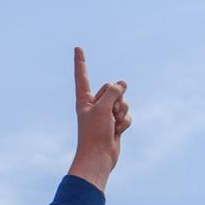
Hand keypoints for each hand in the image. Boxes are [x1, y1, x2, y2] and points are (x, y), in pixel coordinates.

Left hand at [67, 47, 131, 191]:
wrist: (99, 157)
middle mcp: (94, 104)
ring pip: (122, 101)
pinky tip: (118, 132)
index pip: (82, 76)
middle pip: (111, 88)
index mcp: (84, 99)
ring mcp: (105, 114)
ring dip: (122, 111)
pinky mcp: (115, 123)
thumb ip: (113, 92)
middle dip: (116, 99)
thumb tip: (122, 84)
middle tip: (110, 113)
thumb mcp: (103, 108)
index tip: (78, 48)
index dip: (81, 62)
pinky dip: (125, 122)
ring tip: (114, 124)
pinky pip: (127, 115)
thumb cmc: (95, 133)